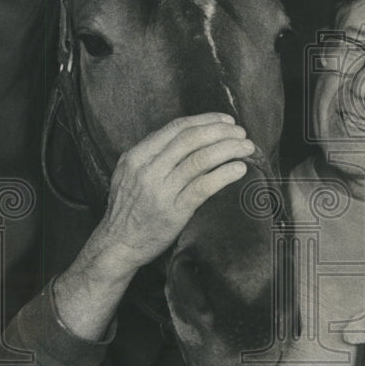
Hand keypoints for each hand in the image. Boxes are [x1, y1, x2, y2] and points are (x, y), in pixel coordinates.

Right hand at [93, 113, 254, 276]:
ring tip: (247, 148)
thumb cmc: (128, 209)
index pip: (176, 128)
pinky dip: (224, 175)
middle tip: (241, 132)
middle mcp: (148, 169)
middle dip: (221, 132)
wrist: (118, 245)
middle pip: (191, 139)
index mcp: (137, 156)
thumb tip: (184, 137)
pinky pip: (203, 187)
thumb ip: (152, 155)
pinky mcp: (174, 212)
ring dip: (229, 149)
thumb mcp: (129, 174)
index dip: (206, 120)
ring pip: (200, 160)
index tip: (226, 121)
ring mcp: (160, 191)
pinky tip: (240, 170)